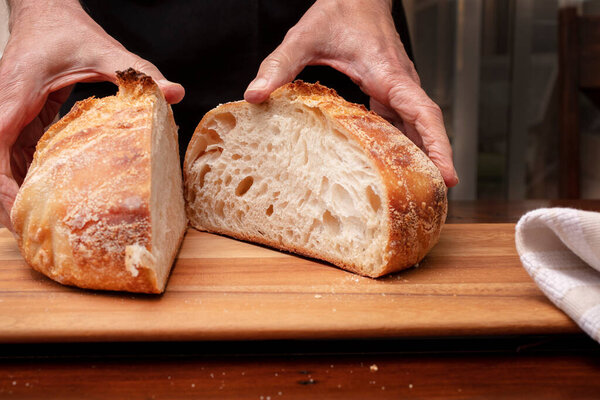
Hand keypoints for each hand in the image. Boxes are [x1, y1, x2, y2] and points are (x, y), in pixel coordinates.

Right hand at [0, 0, 184, 230]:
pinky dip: (29, 179)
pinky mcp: (20, 121)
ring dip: (18, 193)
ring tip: (42, 227)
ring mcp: (9, 116)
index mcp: (16, 91)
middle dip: (9, 199)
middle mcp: (5, 106)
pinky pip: (16, 156)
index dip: (1, 180)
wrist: (44, 13)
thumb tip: (174, 92)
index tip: (18, 208)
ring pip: (2, 163)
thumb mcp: (102, 49)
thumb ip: (137, 71)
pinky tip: (52, 199)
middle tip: (34, 233)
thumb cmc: (63, 30)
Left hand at [244, 0, 457, 186]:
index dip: (438, 147)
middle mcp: (400, 84)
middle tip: (431, 201)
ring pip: (415, 128)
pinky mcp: (388, 91)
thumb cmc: (338, 11)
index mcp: (389, 74)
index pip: (424, 114)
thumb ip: (279, 65)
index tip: (448, 176)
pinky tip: (391, 166)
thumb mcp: (304, 37)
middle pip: (425, 129)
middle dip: (434, 164)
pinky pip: (400, 122)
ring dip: (419, 157)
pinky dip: (402, 145)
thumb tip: (255, 95)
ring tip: (415, 194)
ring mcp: (397, 88)